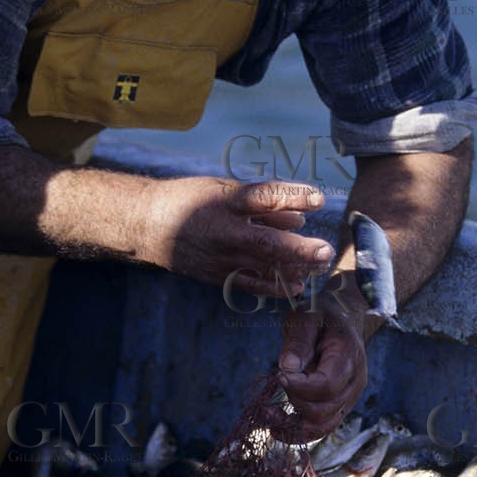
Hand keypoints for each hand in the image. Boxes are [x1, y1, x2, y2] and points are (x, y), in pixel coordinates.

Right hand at [148, 177, 334, 296]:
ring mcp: (220, 258)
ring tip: (319, 268)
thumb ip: (263, 205)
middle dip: (299, 248)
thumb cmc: (192, 200)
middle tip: (326, 251)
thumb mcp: (225, 190)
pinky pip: (251, 284)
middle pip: (267, 242)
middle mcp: (224, 232)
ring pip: (263, 268)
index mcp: (226, 202)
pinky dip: (276, 286)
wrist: (149, 225)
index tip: (319, 199)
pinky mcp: (218, 276)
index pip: (264, 198)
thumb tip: (300, 218)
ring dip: (294, 270)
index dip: (293, 197)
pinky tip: (297, 286)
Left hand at [277, 292, 368, 440]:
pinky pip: (320, 428)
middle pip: (324, 410)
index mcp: (348, 357)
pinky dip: (297, 432)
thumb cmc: (321, 315)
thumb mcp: (306, 317)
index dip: (299, 387)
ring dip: (293, 426)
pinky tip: (275, 426)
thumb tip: (287, 367)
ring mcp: (348, 398)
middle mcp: (354, 382)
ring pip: (323, 426)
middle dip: (294, 402)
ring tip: (266, 415)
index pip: (326, 385)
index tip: (278, 376)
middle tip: (275, 383)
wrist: (342, 318)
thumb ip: (298, 341)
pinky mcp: (338, 406)